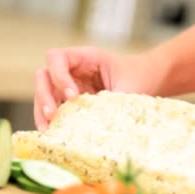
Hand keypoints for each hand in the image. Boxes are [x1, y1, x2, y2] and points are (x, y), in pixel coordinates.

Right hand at [34, 47, 168, 130]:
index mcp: (85, 58)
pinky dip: (52, 121)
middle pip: (44, 76)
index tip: (73, 96)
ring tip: (48, 130)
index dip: (58, 76)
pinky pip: (56, 109)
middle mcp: (73, 71)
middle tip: (53, 115)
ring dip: (42, 111)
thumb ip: (111, 104)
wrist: (152, 80)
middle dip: (45, 96)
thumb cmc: (141, 77)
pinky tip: (54, 135)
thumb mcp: (128, 88)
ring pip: (46, 94)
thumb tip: (98, 129)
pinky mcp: (73, 104)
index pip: (56, 58)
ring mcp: (71, 86)